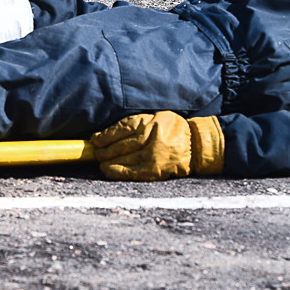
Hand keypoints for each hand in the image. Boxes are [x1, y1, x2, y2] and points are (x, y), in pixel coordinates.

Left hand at [91, 112, 223, 180]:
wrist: (194, 145)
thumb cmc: (172, 129)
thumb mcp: (156, 118)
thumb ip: (136, 123)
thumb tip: (109, 132)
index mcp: (149, 123)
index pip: (120, 130)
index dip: (105, 136)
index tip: (95, 139)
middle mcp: (150, 139)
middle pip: (120, 145)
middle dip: (104, 150)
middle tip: (95, 152)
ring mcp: (152, 155)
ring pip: (123, 159)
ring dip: (107, 161)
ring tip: (100, 161)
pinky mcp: (155, 169)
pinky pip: (132, 172)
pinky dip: (117, 171)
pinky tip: (108, 170)